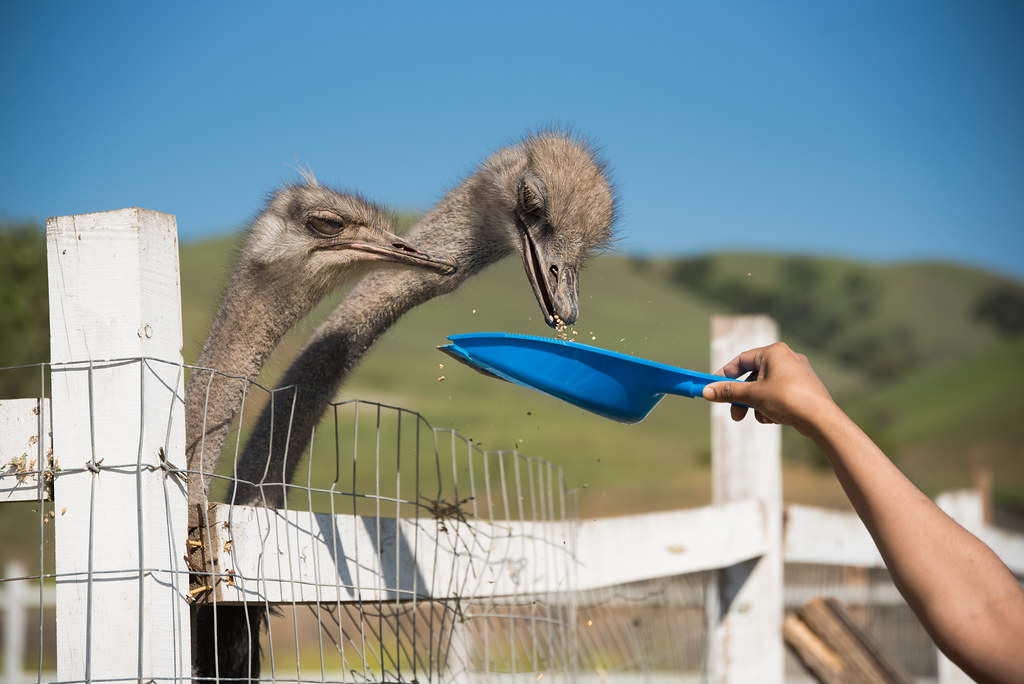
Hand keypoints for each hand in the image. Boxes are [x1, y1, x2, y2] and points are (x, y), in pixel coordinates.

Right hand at [702, 342, 835, 433]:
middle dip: (741, 397)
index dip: (725, 374)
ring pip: (765, 388)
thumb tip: (706, 391)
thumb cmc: (787, 399)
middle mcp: (787, 358)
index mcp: (774, 352)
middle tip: (734, 414)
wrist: (821, 419)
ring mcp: (797, 374)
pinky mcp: (803, 388)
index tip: (714, 387)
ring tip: (760, 418)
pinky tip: (774, 419)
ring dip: (756, 405)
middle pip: (753, 377)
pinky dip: (771, 407)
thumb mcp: (753, 395)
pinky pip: (778, 395)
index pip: (742, 360)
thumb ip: (728, 392)